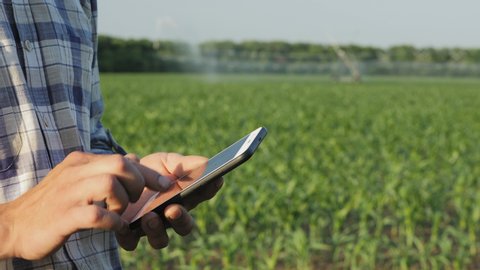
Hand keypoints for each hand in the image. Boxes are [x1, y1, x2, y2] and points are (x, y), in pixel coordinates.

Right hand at [0, 151, 170, 259]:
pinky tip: (114, 227)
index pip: (122, 159)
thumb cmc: (52, 203)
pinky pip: (97, 214)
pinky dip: (112, 221)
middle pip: (120, 165)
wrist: (14, 225)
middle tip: (137, 201)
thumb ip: (105, 168)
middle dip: (139, 183)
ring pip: (110, 184)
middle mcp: (75, 172)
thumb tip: (134, 158)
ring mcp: (68, 193)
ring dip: (124, 201)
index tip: (166, 185)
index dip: (148, 173)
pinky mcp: (64, 216)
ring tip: (121, 214)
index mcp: (81, 162)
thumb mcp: (77, 179)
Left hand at [116, 153, 223, 249]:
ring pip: (160, 240)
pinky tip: (125, 224)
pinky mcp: (129, 232)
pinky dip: (128, 235)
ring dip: (157, 231)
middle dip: (181, 219)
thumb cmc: (150, 170)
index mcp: (186, 197)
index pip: (203, 194)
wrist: (120, 176)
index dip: (211, 188)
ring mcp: (152, 226)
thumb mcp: (166, 162)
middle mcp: (172, 216)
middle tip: (173, 209)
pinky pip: (131, 242)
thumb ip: (183, 163)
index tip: (215, 179)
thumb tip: (207, 162)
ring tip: (149, 216)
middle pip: (184, 225)